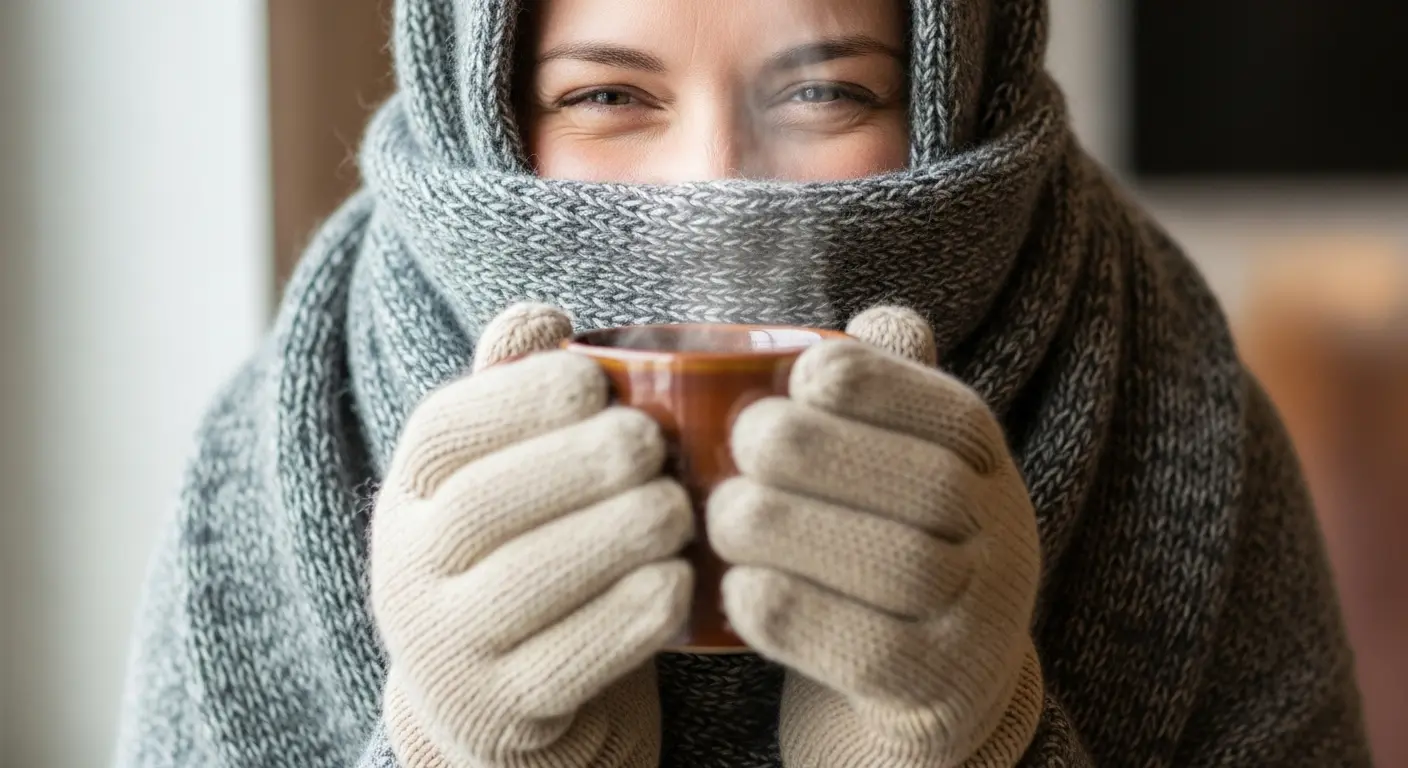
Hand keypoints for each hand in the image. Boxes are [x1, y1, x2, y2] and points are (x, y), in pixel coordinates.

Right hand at [371, 304, 693, 767]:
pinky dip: (624, 623)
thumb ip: (519, 396)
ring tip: (678, 509)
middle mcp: (407, 573)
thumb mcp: (509, 475)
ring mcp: (447, 652)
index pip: (442, 435)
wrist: (504, 699)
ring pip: (518, 589)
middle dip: (571, 466)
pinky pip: (562, 669)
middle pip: (478, 509)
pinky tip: (677, 585)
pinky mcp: (501, 717)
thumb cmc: (527, 551)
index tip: (593, 379)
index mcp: (410, 496)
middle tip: (651, 443)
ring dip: (607, 539)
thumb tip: (541, 316)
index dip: (514, 400)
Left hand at [708, 306, 1044, 766]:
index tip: (798, 375)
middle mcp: (1006, 548)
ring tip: (723, 518)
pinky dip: (796, 615)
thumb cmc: (878, 563)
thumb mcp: (893, 478)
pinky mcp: (940, 704)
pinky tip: (739, 592)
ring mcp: (982, 632)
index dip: (878, 384)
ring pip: (903, 567)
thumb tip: (876, 321)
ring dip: (793, 529)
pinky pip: (874, 656)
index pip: (957, 417)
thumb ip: (884, 401)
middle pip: (933, 489)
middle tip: (738, 447)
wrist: (926, 705)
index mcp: (990, 478)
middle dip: (821, 453)